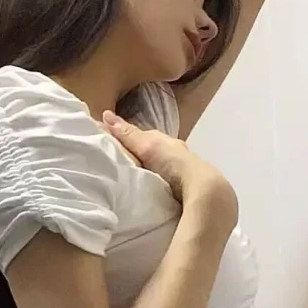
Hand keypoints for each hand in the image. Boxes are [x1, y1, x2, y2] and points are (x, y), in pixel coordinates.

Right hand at [102, 111, 238, 227]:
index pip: (143, 136)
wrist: (202, 190)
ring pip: (156, 169)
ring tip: (127, 179)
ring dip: (144, 172)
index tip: (109, 143)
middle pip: (150, 153)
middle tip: (115, 162)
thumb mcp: (147, 145)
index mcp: (166, 141)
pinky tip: (144, 192)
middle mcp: (174, 154)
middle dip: (135, 155)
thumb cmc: (174, 163)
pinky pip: (161, 184)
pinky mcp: (181, 191)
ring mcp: (179, 174)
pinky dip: (151, 185)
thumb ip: (128, 135)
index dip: (127, 138)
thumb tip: (105, 115)